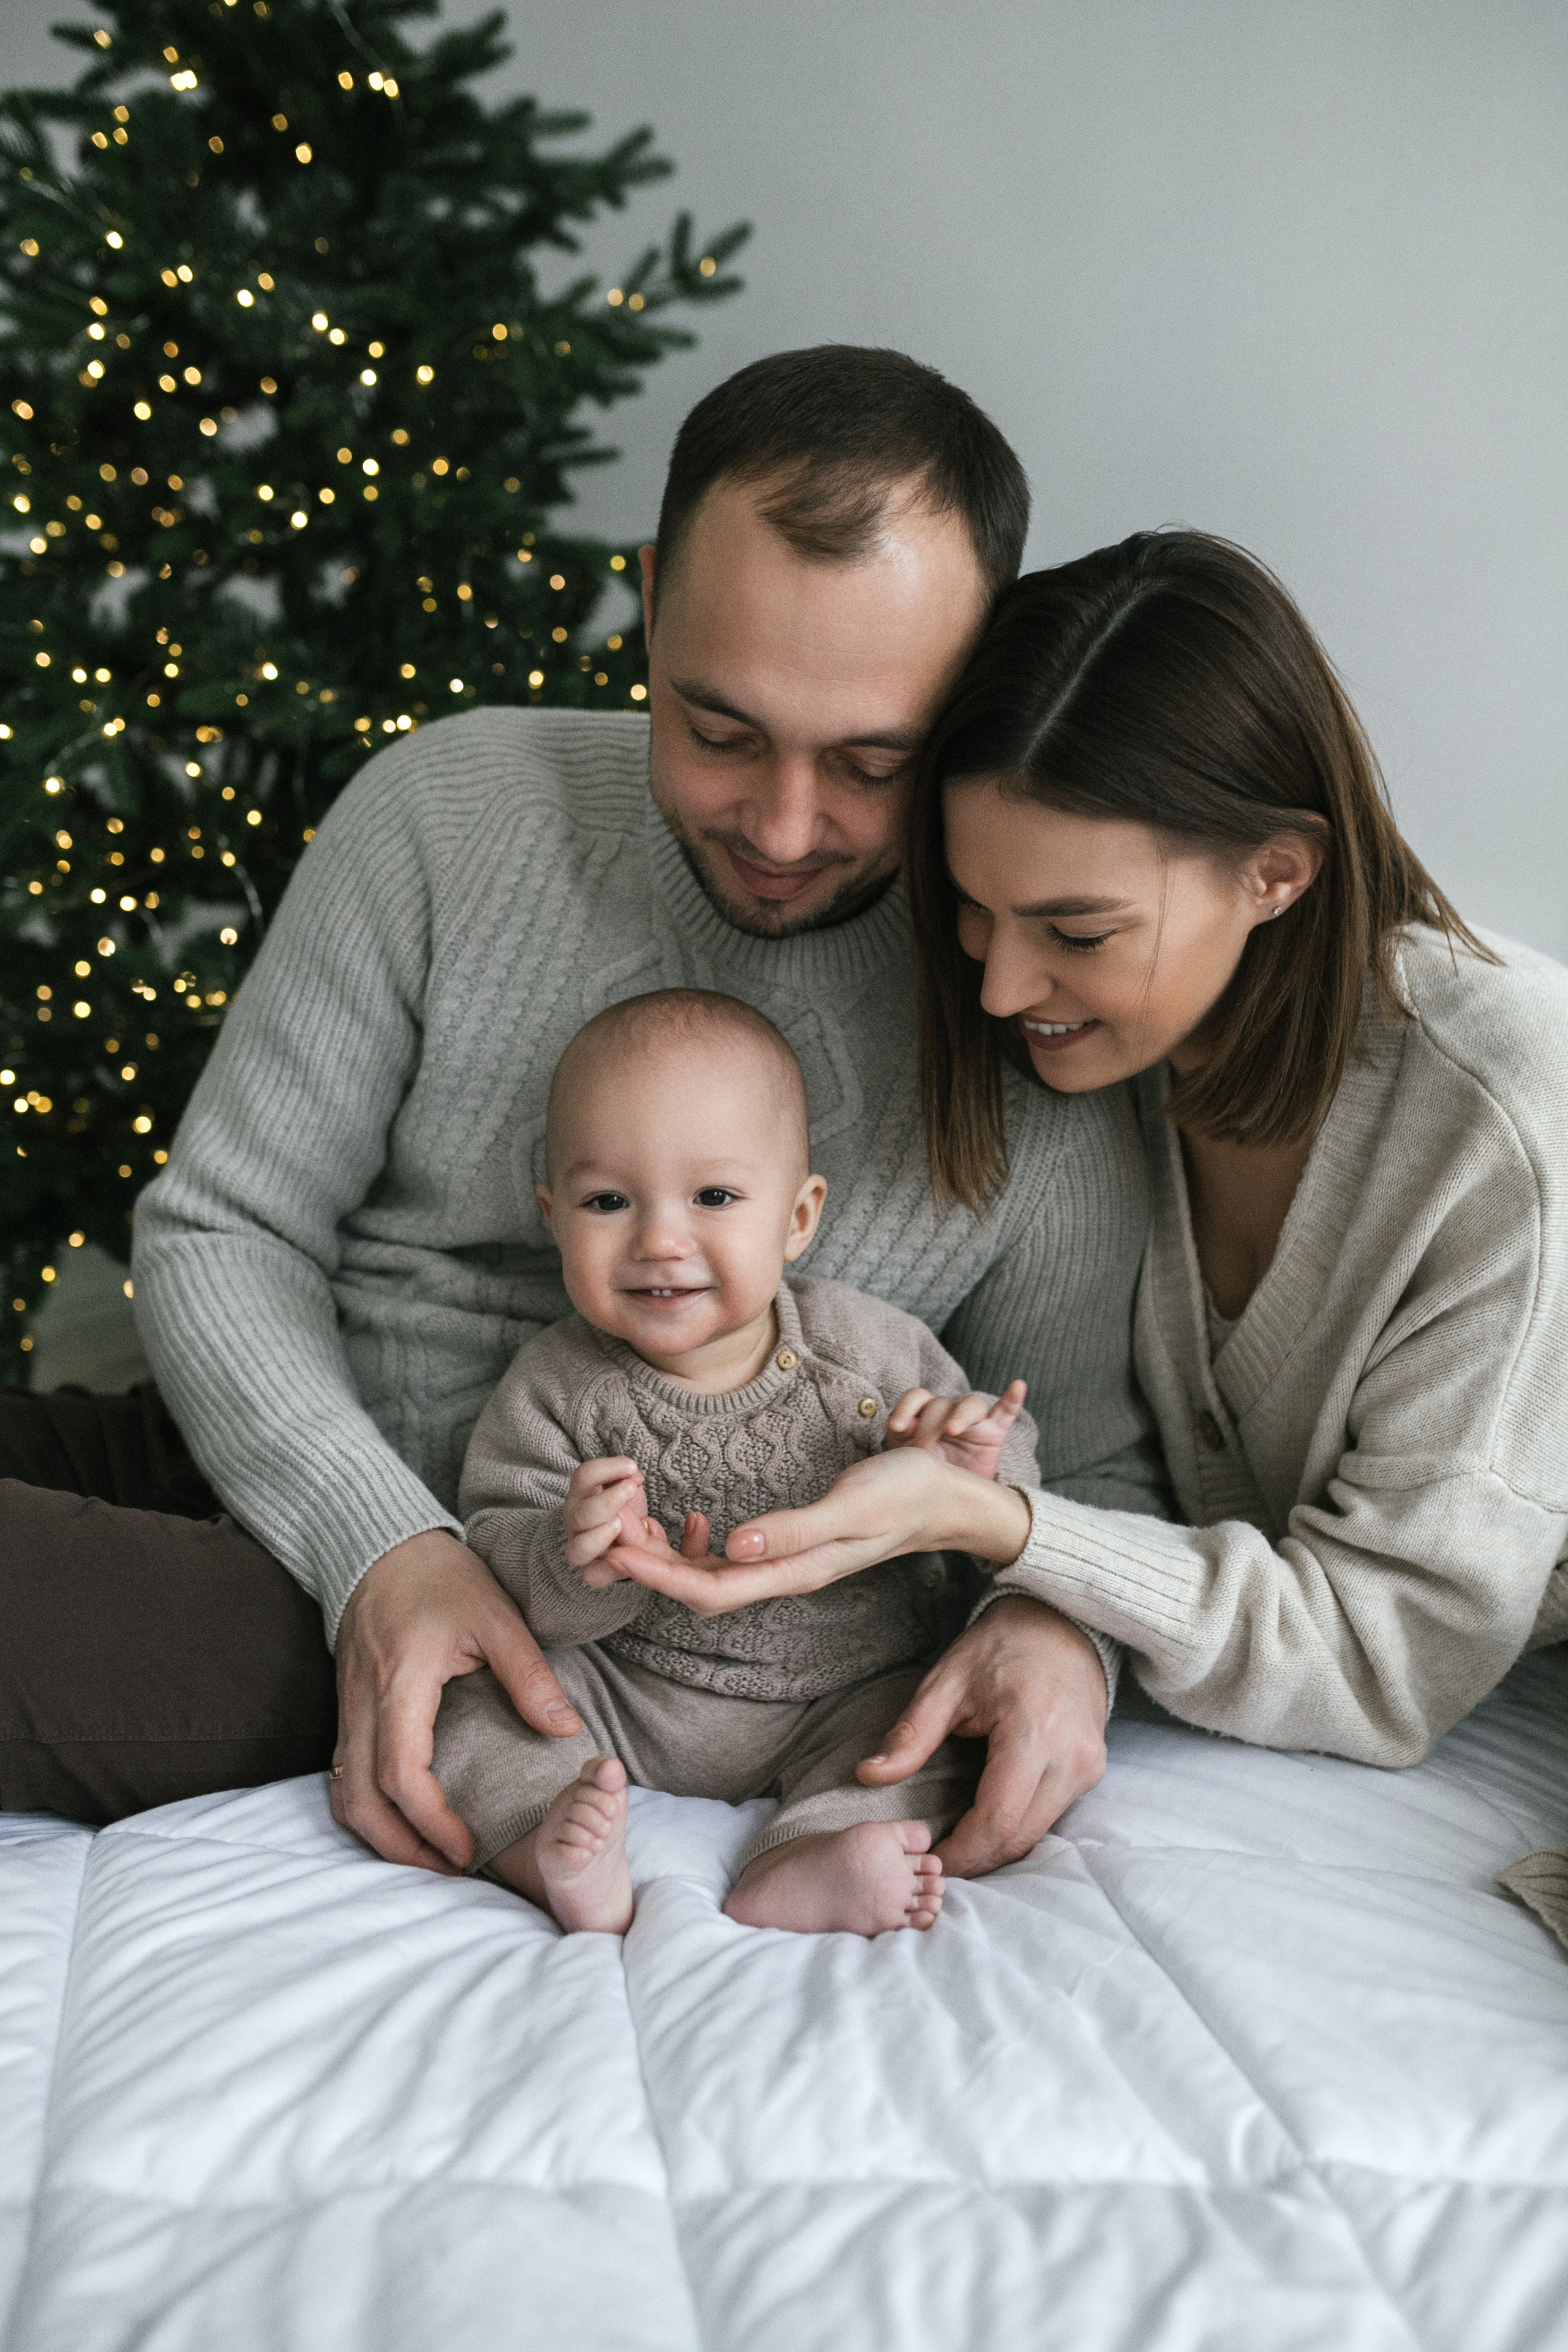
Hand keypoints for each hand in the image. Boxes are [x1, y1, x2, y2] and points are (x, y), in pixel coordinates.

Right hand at [330, 1527, 581, 1873]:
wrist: (382, 1544)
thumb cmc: (440, 1577)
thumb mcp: (496, 1617)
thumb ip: (530, 1676)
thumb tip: (565, 1731)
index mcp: (400, 1684)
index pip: (402, 1775)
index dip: (433, 1823)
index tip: (468, 1849)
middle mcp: (362, 1704)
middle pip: (361, 1801)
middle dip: (401, 1848)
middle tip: (450, 1869)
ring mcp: (346, 1707)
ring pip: (343, 1793)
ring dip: (380, 1834)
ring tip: (428, 1855)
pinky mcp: (345, 1707)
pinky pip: (343, 1772)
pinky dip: (367, 1807)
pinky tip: (403, 1817)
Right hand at [565, 1455, 650, 1576]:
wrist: (624, 1538)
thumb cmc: (624, 1507)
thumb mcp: (626, 1488)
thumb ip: (627, 1479)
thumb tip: (634, 1475)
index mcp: (582, 1495)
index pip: (583, 1477)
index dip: (606, 1469)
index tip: (633, 1466)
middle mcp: (575, 1520)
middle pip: (580, 1513)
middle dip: (607, 1501)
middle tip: (631, 1490)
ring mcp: (580, 1547)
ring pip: (578, 1548)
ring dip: (599, 1537)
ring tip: (620, 1525)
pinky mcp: (592, 1570)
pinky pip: (591, 1576)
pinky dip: (607, 1570)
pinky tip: (623, 1561)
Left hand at [601, 1444, 1030, 1617]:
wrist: (947, 1498)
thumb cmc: (904, 1494)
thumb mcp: (850, 1506)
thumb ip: (793, 1530)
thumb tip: (734, 1546)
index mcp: (794, 1569)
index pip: (710, 1588)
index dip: (658, 1575)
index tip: (614, 1552)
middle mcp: (786, 1573)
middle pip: (702, 1588)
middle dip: (650, 1568)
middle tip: (603, 1538)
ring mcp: (790, 1562)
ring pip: (714, 1576)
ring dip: (669, 1560)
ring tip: (629, 1532)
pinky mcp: (794, 1545)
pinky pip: (733, 1559)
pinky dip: (698, 1549)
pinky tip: (686, 1525)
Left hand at [857, 1595, 1108, 1876]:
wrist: (1059, 1623)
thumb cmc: (1000, 1648)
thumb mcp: (947, 1682)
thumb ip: (911, 1733)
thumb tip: (869, 1775)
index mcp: (1035, 1731)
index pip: (999, 1819)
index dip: (963, 1851)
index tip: (931, 1858)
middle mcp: (1072, 1756)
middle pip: (1021, 1837)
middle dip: (979, 1858)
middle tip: (939, 1860)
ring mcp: (1089, 1766)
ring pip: (1040, 1833)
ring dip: (999, 1847)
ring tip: (960, 1843)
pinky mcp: (1093, 1770)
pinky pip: (1052, 1816)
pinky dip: (1019, 1827)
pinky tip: (989, 1822)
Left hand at [886, 1379, 1027, 1479]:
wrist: (948, 1502)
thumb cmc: (923, 1479)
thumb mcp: (907, 1462)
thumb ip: (901, 1444)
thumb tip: (896, 1429)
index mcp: (923, 1416)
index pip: (916, 1397)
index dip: (905, 1408)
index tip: (898, 1427)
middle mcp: (948, 1413)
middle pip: (941, 1403)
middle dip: (930, 1426)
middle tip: (925, 1451)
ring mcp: (973, 1423)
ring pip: (971, 1404)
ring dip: (961, 1414)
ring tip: (953, 1429)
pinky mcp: (994, 1433)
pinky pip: (1006, 1412)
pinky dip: (1012, 1399)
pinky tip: (1018, 1386)